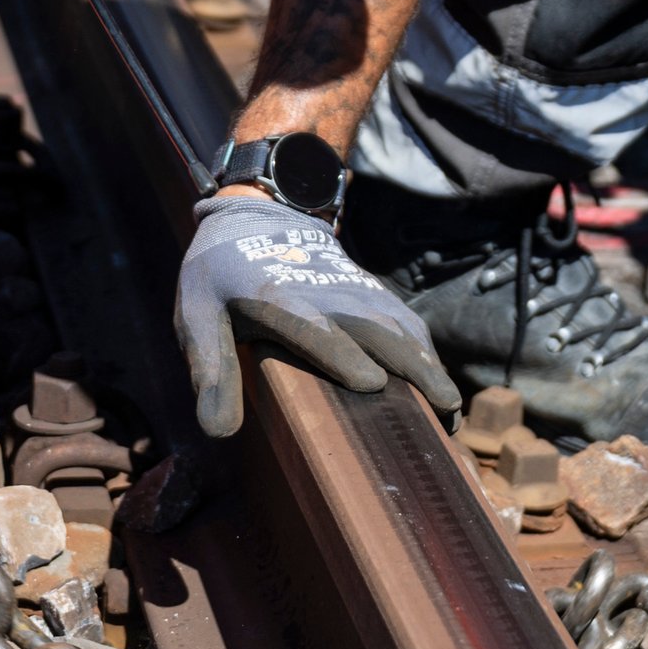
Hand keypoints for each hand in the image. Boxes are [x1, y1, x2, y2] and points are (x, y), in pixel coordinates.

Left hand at [172, 189, 458, 436]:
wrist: (256, 215)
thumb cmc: (220, 277)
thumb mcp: (196, 315)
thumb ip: (209, 369)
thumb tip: (218, 433)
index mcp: (275, 297)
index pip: (312, 325)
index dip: (340, 352)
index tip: (371, 382)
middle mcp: (323, 292)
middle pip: (374, 325)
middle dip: (409, 363)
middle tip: (441, 406)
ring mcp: (352, 289)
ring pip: (398, 322)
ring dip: (427, 360)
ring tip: (450, 405)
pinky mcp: (369, 292)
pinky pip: (405, 319)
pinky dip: (427, 350)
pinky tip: (440, 381)